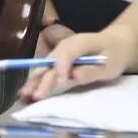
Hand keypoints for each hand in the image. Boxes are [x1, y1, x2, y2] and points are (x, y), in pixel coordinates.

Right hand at [20, 27, 134, 101]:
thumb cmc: (113, 55)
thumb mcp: (110, 64)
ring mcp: (58, 53)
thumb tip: (74, 76)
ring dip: (34, 80)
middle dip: (42, 79)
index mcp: (79, 42)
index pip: (66, 53)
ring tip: (23, 94)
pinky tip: (27, 91)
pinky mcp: (56, 60)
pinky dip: (36, 81)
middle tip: (35, 95)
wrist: (114, 44)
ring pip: (44, 67)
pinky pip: (45, 70)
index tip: (61, 81)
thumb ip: (92, 70)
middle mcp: (64, 46)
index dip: (62, 66)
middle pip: (51, 62)